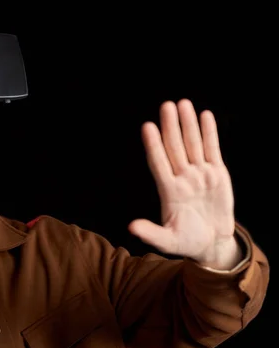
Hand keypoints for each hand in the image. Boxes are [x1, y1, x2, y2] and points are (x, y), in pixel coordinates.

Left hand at [128, 99, 237, 265]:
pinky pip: (212, 149)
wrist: (212, 243)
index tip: (147, 127)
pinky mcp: (216, 173)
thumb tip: (131, 227)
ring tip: (183, 104)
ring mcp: (199, 174)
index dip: (153, 145)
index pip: (158, 163)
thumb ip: (151, 233)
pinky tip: (204, 115)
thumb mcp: (168, 241)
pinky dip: (209, 133)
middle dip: (171, 127)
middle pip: (175, 148)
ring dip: (188, 124)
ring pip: (193, 144)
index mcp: (169, 191)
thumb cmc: (187, 242)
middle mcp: (182, 178)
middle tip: (166, 105)